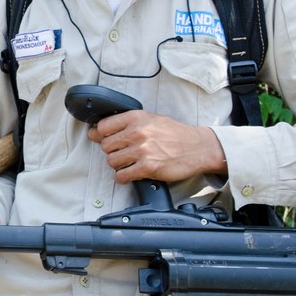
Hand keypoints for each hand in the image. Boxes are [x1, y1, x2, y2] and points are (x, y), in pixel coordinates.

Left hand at [87, 110, 226, 183]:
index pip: (103, 127)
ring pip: (112, 161)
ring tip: (130, 162)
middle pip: (105, 146)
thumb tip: (97, 130)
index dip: (101, 135)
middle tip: (123, 152)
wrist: (198, 147)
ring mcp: (142, 151)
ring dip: (118, 165)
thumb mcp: (151, 119)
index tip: (103, 139)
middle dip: (112, 151)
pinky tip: (131, 173)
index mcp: (136, 118)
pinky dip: (123, 177)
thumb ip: (127, 123)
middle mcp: (137, 132)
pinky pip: (121, 176)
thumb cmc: (175, 133)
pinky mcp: (147, 168)